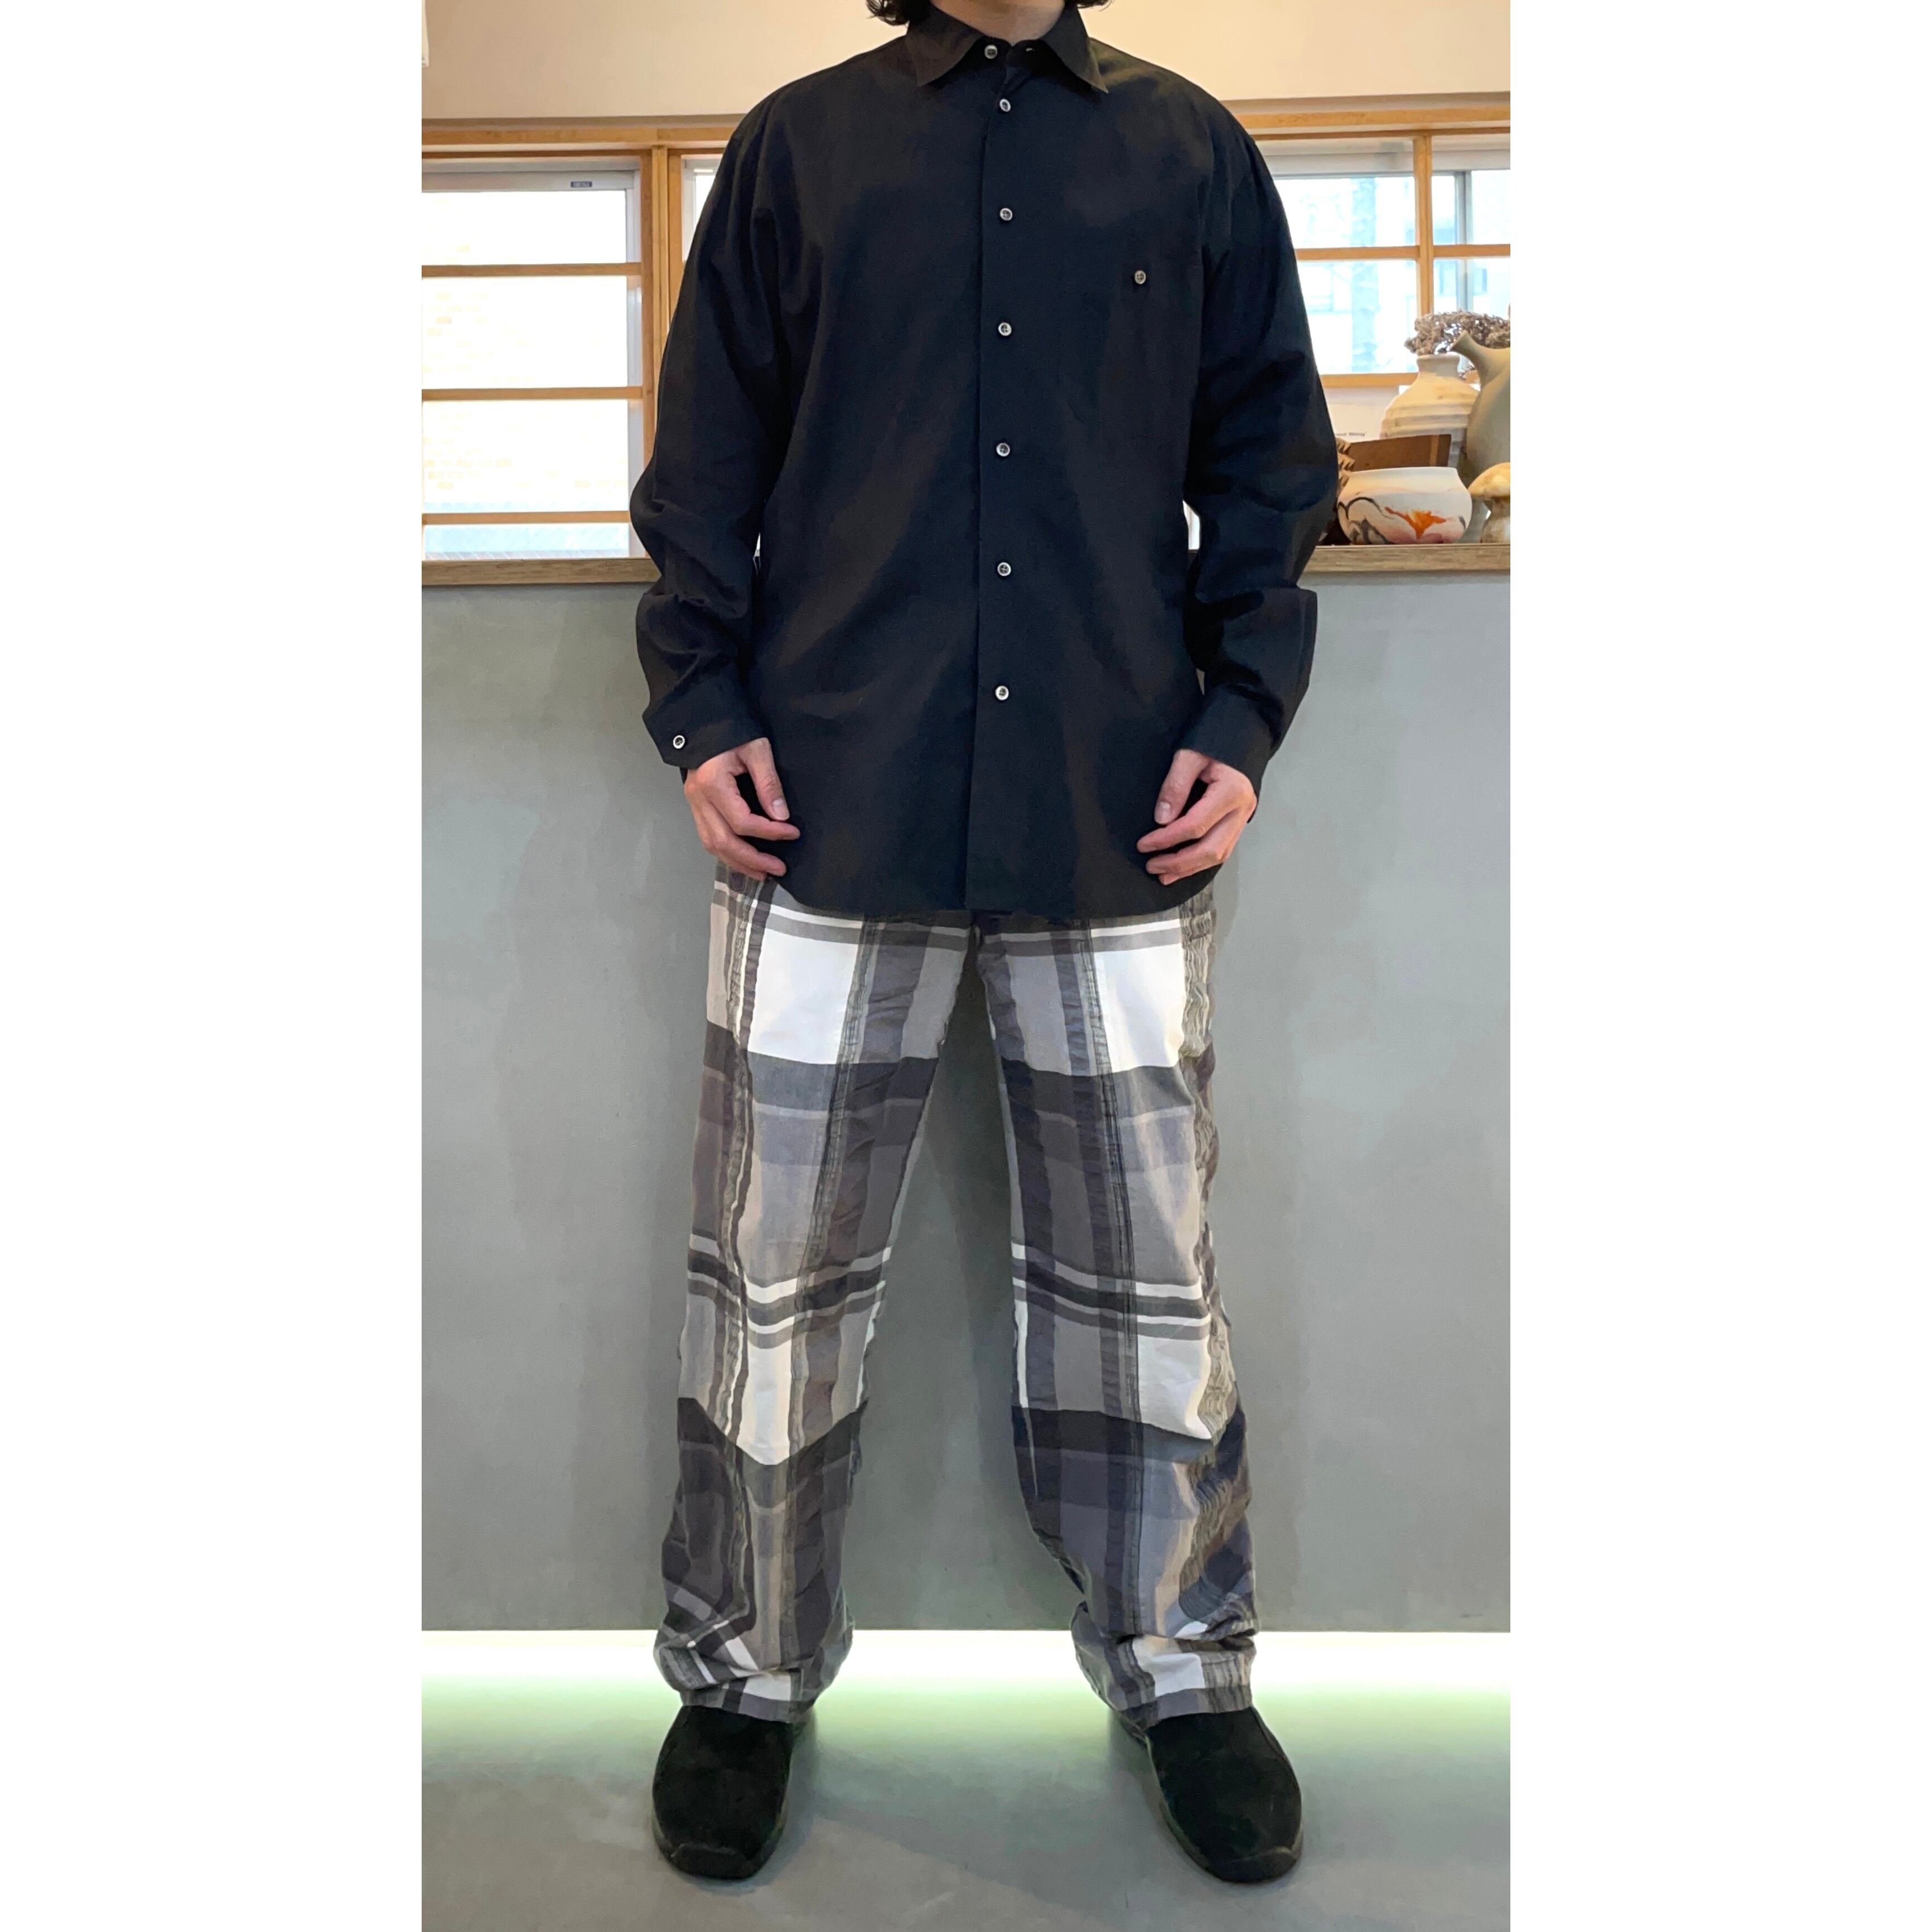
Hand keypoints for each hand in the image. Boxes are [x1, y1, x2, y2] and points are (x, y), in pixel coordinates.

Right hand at [683, 736, 799, 879]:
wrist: (703, 717)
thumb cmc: (731, 728)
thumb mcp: (757, 749)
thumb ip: (769, 783)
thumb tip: (781, 816)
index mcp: (712, 784)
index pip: (742, 822)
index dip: (769, 833)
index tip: (792, 832)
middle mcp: (698, 798)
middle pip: (723, 842)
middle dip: (752, 860)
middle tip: (778, 869)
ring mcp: (693, 803)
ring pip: (711, 844)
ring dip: (737, 862)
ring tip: (762, 872)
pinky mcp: (695, 804)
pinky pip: (707, 836)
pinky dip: (726, 852)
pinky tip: (743, 859)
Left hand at [1136, 749, 1256, 885]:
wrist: (1241, 734)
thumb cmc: (1214, 741)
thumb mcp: (1189, 755)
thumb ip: (1175, 786)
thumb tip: (1161, 820)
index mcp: (1231, 791)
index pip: (1195, 825)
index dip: (1167, 839)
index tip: (1144, 844)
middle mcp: (1242, 809)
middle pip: (1210, 848)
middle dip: (1178, 862)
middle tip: (1151, 865)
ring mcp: (1244, 817)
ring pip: (1219, 854)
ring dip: (1190, 868)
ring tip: (1164, 874)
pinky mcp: (1240, 821)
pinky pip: (1222, 849)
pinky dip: (1201, 862)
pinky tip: (1183, 867)